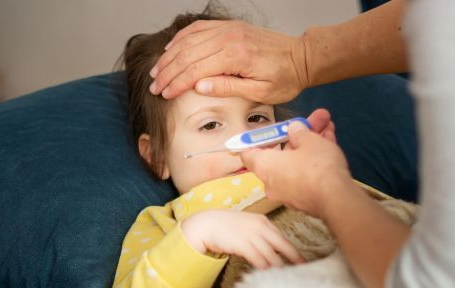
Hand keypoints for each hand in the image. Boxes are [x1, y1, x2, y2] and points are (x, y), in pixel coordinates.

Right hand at [149, 20, 308, 102]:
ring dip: (170, 56)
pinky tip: (172, 49)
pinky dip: (182, 39)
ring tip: (157, 70)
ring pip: (190, 40)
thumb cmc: (284, 79)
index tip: (163, 94)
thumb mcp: (260, 92)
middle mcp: (229, 38)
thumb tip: (199, 87)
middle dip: (167, 71)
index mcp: (236, 57)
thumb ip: (228, 88)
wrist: (300, 58)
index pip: (196, 70)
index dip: (176, 83)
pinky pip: (199, 29)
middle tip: (154, 85)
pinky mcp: (230, 28)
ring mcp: (228, 30)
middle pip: (188, 54)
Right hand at [180, 210, 304, 268]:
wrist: (206, 224)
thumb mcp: (247, 226)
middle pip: (283, 246)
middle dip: (295, 259)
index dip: (294, 251)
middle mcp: (260, 227)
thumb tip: (270, 249)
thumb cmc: (225, 227)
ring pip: (272, 255)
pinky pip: (258, 259)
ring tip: (288, 279)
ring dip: (280, 268)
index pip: (283, 238)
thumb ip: (259, 235)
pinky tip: (270, 276)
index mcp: (263, 222)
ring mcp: (252, 235)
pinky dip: (266, 268)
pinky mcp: (242, 244)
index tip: (303, 261)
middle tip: (305, 270)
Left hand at [240, 112, 351, 218]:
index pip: (248, 154)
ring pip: (296, 163)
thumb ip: (299, 132)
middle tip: (311, 122)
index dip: (254, 141)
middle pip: (280, 154)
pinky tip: (330, 143)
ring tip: (326, 127)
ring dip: (310, 145)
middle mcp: (272, 182)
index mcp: (265, 167)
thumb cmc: (317, 168)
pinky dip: (315, 160)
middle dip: (297, 136)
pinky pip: (305, 174)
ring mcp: (288, 193)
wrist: (336, 199)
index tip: (260, 133)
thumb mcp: (308, 140)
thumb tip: (294, 130)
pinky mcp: (304, 198)